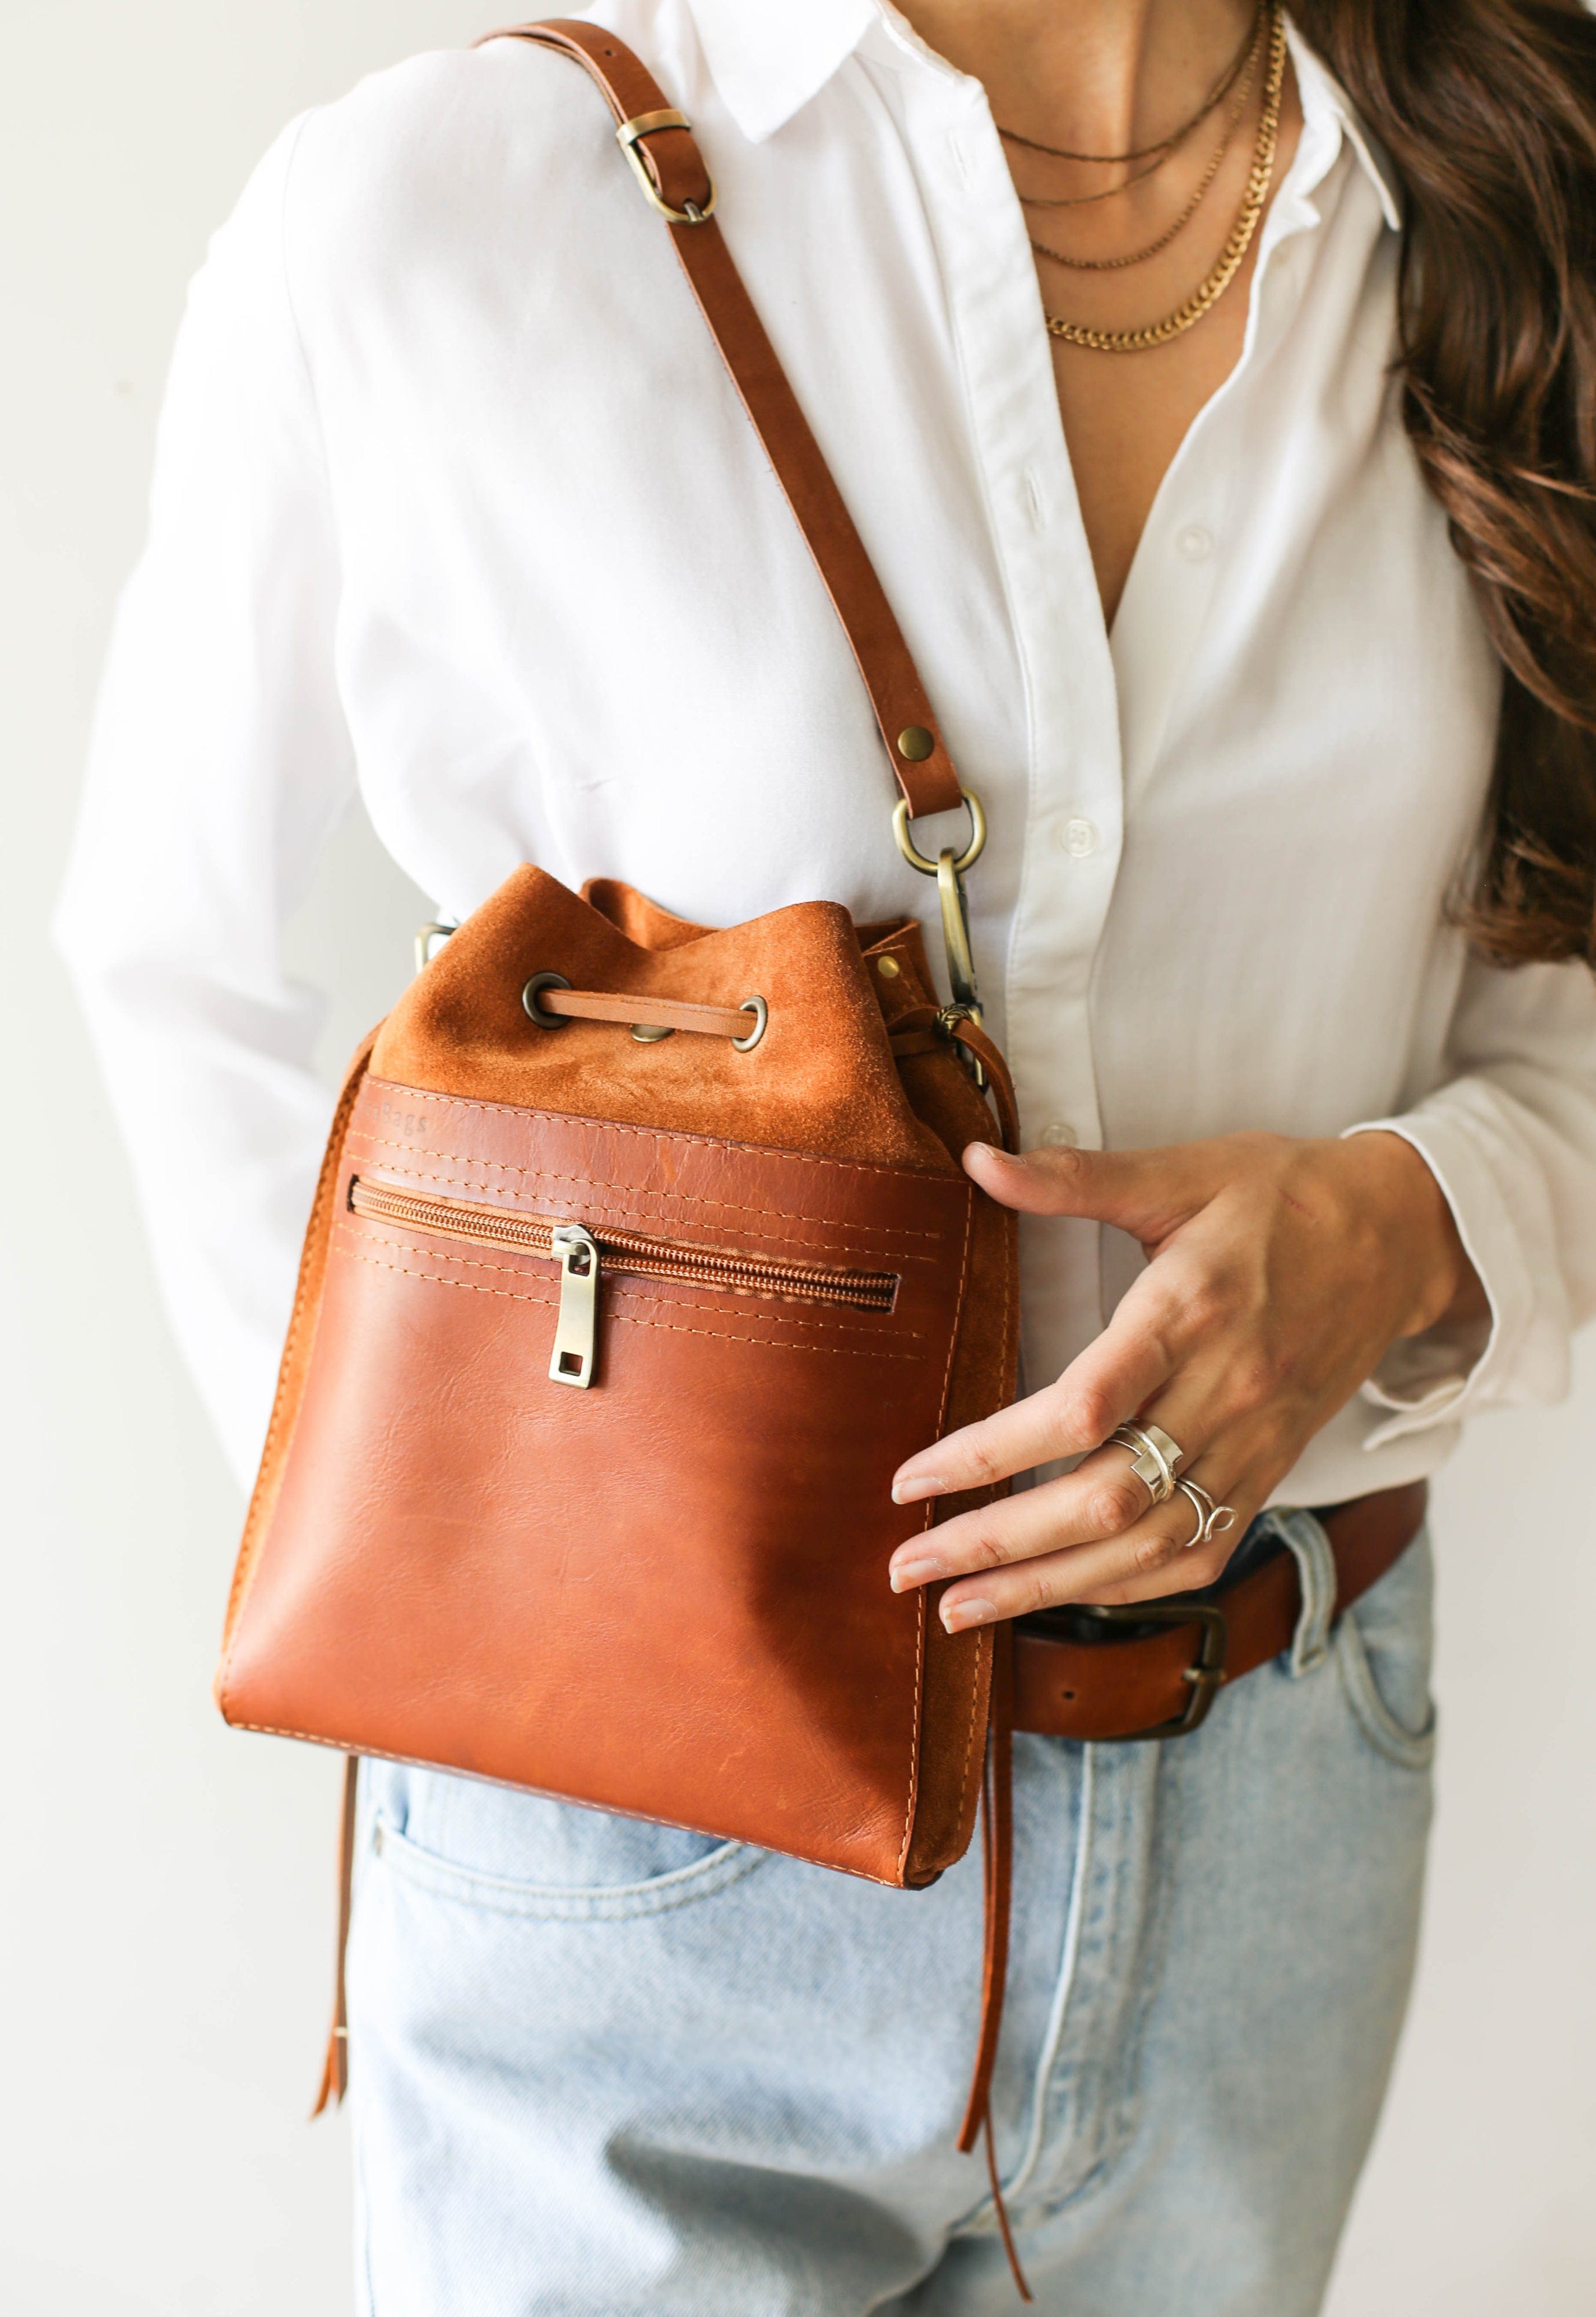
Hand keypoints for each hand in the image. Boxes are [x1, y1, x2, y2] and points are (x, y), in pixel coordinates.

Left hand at [888, 1130, 1483, 1630]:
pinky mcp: (1271, 1473)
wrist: (1400, 1237)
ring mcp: (1254, 1444)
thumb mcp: (1180, 1172)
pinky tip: (1055, 1597)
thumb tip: (975, 1156)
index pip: (1082, 1408)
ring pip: (1146, 1544)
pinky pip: (1197, 1554)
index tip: (911, 1477)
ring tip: (958, 1608)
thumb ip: (1073, 1176)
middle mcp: (1226, 1392)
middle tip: (907, 1566)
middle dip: (998, 1543)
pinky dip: (1124, 1587)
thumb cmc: (1278, 1195)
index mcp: (1191, 1313)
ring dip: (1047, 1587)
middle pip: (1104, 1497)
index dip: (991, 1452)